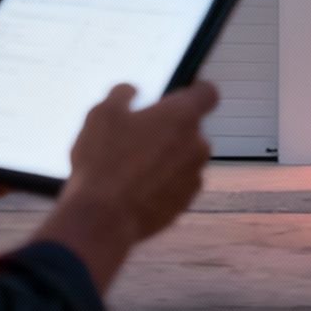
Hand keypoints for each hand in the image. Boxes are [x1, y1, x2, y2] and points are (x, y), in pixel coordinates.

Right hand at [31, 80, 219, 289]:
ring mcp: (193, 178)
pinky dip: (162, 184)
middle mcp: (197, 146)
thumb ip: (122, 94)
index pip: (207, 93)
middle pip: (191, 129)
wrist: (102, 219)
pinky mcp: (184, 204)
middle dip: (170, 130)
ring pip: (184, 159)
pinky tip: (134, 189)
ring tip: (130, 167)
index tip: (175, 96)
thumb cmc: (103, 160)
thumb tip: (131, 91)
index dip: (194, 91)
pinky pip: (177, 185)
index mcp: (182, 117)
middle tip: (138, 136)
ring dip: (166, 158)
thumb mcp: (102, 114)